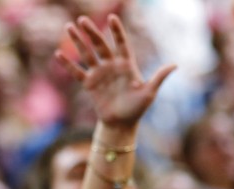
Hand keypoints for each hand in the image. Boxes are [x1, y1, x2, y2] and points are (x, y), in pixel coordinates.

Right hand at [54, 14, 174, 128]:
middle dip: (92, 32)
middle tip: (82, 19)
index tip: (112, 18)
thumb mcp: (149, 93)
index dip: (117, 32)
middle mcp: (111, 66)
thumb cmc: (137, 109)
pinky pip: (77, 72)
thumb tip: (175, 65)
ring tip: (69, 27)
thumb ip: (159, 78)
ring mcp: (99, 74)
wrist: (122, 124)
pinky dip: (68, 64)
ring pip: (87, 54)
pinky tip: (58, 54)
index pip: (121, 44)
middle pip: (100, 45)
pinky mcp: (89, 84)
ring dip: (78, 41)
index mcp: (126, 65)